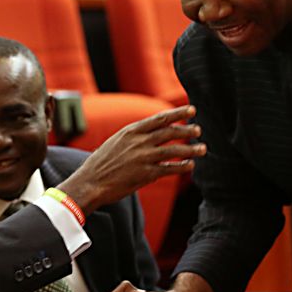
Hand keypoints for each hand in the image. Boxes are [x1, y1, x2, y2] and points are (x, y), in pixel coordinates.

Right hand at [58, 105, 204, 212]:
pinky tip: (190, 165)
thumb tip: (148, 135)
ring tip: (202, 148)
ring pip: (173, 150)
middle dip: (187, 130)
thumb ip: (133, 137)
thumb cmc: (100, 164)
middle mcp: (138, 142)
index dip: (177, 113)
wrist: (89, 182)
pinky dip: (182, 166)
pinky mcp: (145, 174)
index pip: (159, 118)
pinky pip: (169, 169)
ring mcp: (143, 158)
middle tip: (198, 130)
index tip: (191, 109)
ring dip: (190, 149)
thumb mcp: (115, 142)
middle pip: (169, 132)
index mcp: (130, 131)